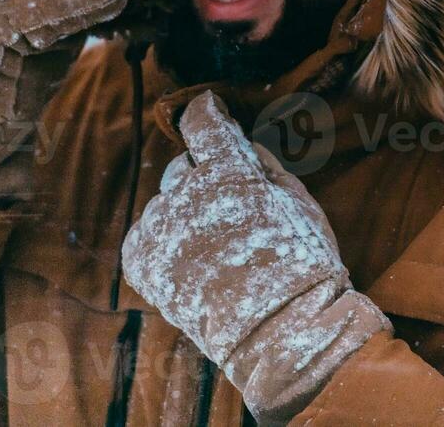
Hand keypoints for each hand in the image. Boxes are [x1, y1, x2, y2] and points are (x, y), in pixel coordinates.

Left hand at [121, 92, 388, 424]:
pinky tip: (191, 265)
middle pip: (183, 168)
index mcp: (230, 171)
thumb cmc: (302, 265)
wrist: (280, 332)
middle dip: (202, 181)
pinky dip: (164, 245)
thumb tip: (239, 142)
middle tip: (230, 214)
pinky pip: (146, 236)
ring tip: (215, 252)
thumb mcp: (299, 200)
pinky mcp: (142, 262)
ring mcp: (161, 229)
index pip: (203, 121)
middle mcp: (187, 193)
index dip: (207, 113)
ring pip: (165, 205)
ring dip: (184, 217)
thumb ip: (263, 164)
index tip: (210, 112)